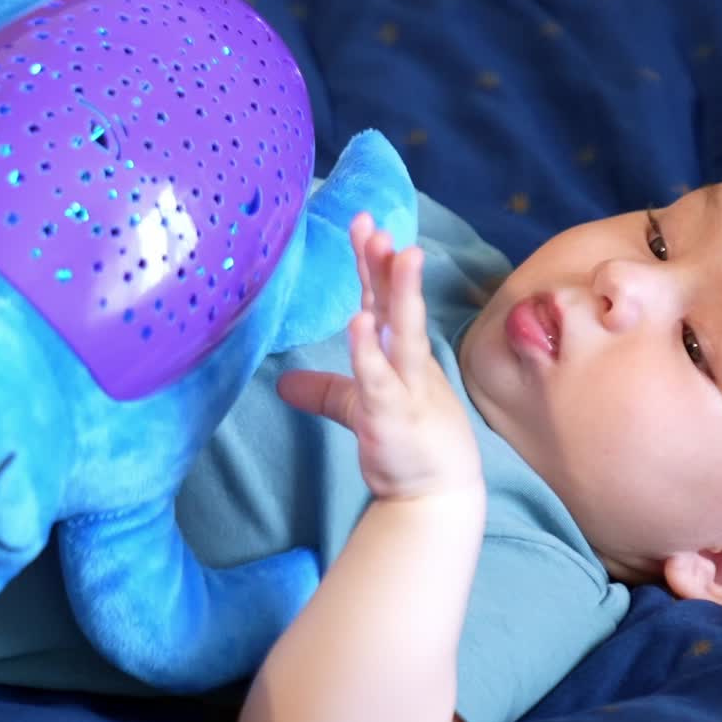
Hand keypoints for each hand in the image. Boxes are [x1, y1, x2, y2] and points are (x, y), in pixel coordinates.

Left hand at [277, 214, 482, 501]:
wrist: (436, 498)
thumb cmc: (408, 448)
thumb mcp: (361, 410)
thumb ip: (327, 392)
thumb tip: (284, 384)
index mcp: (399, 355)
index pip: (383, 299)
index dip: (373, 262)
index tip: (363, 223)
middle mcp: (406, 362)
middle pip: (395, 303)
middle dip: (386, 263)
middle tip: (375, 225)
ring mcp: (405, 386)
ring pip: (402, 330)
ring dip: (398, 290)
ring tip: (394, 251)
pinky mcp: (396, 415)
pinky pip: (380, 378)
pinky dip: (368, 351)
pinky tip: (359, 322)